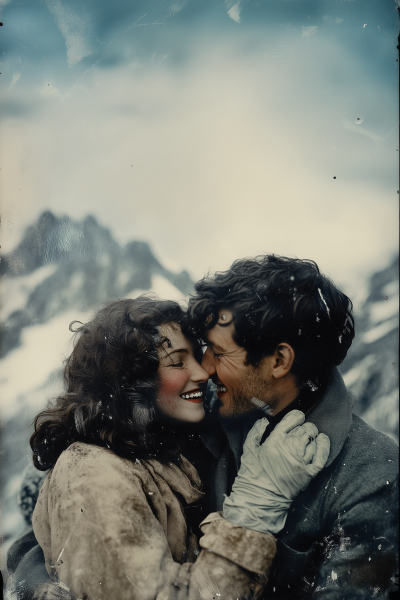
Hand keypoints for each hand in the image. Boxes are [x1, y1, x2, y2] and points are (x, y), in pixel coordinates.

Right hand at [223, 410, 329, 533]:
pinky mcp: (307, 474)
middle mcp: (288, 449)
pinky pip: (320, 457)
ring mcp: (299, 462)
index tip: (298, 417)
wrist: (258, 500)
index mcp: (274, 441)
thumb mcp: (248, 450)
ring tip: (310, 436)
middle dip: (305, 427)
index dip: (297, 416)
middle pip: (304, 430)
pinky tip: (323, 440)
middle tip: (303, 430)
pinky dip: (324, 447)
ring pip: (312, 440)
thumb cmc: (252, 475)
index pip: (291, 421)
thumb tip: (264, 420)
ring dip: (312, 436)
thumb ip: (256, 432)